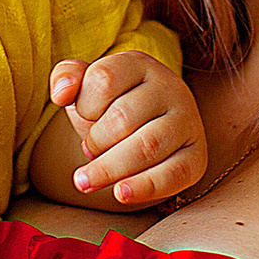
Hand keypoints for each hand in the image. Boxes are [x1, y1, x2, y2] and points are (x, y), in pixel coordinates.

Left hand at [48, 50, 207, 205]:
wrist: (147, 129)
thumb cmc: (111, 106)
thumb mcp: (86, 86)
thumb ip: (66, 77)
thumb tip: (62, 94)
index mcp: (140, 65)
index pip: (104, 79)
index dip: (84, 105)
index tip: (85, 116)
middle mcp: (170, 88)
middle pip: (123, 117)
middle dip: (95, 141)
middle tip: (88, 151)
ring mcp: (187, 122)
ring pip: (147, 147)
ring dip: (109, 168)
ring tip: (85, 181)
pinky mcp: (196, 157)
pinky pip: (173, 174)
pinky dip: (144, 187)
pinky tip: (120, 194)